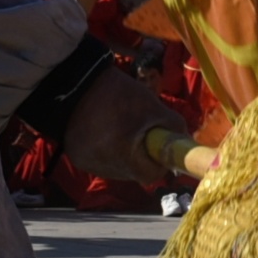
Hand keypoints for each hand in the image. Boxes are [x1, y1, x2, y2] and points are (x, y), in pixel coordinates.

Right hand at [53, 64, 178, 188]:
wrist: (73, 82)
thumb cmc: (117, 94)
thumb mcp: (152, 107)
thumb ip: (174, 127)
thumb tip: (184, 141)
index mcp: (124, 159)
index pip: (153, 175)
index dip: (160, 161)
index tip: (158, 144)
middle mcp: (105, 168)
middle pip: (134, 172)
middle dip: (141, 155)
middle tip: (139, 131)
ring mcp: (88, 164)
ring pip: (118, 167)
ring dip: (124, 153)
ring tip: (119, 127)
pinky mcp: (77, 158)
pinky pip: (101, 160)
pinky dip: (106, 149)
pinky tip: (104, 130)